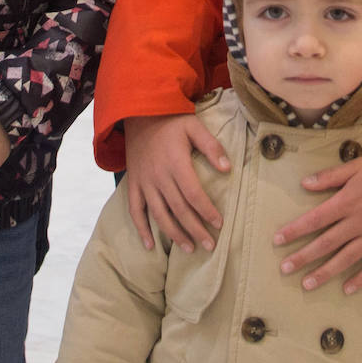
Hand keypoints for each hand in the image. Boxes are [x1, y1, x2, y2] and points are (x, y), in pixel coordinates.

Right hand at [122, 114, 229, 252]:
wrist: (139, 114)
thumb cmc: (171, 121)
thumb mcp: (194, 127)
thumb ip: (211, 147)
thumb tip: (227, 169)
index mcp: (176, 163)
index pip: (193, 194)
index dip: (207, 211)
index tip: (219, 224)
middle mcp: (159, 176)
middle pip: (178, 209)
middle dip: (195, 230)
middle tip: (209, 245)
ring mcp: (144, 182)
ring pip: (159, 214)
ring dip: (174, 234)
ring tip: (189, 249)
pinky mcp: (134, 184)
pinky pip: (135, 211)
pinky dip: (141, 229)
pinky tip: (150, 245)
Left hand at [273, 157, 361, 293]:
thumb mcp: (355, 166)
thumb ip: (329, 176)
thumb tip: (304, 183)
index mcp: (346, 203)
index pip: (314, 220)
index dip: (294, 230)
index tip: (276, 241)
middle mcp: (357, 223)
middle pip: (325, 243)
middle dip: (303, 257)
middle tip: (284, 269)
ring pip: (346, 259)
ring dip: (325, 272)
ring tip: (307, 285)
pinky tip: (348, 290)